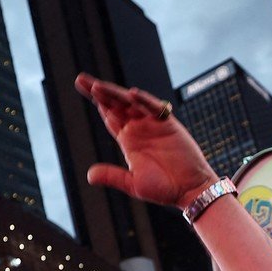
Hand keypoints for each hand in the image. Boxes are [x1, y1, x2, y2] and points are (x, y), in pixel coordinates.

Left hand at [74, 73, 216, 209]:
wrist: (189, 190)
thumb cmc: (164, 189)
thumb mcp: (133, 183)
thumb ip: (112, 176)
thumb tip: (89, 176)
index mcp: (128, 140)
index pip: (108, 115)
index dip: (96, 102)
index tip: (83, 87)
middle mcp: (139, 128)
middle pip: (116, 104)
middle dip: (99, 92)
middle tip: (81, 79)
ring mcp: (153, 124)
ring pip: (131, 103)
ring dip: (115, 94)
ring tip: (97, 87)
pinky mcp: (168, 124)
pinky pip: (155, 108)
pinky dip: (144, 101)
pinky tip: (132, 94)